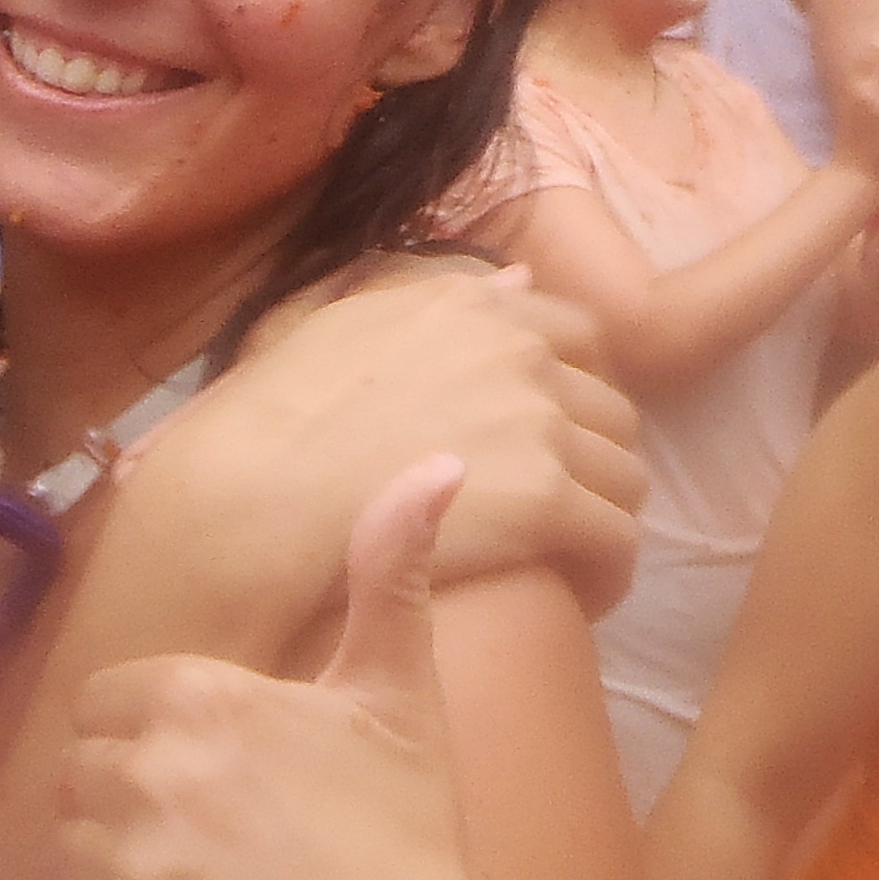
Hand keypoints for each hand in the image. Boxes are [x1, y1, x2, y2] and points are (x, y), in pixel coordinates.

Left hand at [40, 460, 553, 879]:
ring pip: (65, 854)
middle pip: (83, 775)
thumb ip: (390, 576)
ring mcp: (124, 873)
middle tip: (223, 852)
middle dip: (133, 807)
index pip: (110, 701)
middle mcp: (149, 774)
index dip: (157, 740)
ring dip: (114, 879)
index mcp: (201, 697)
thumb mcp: (402, 700)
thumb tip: (436, 462)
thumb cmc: (409, 849)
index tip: (224, 783)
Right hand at [146, 264, 643, 625]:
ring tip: (564, 563)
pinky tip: (573, 599)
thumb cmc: (271, 420)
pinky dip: (605, 572)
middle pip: (611, 412)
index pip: (578, 336)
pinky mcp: (547, 501)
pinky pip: (618, 541)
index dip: (577, 392)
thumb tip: (516, 281)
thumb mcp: (342, 325)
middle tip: (557, 513)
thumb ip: (433, 299)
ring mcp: (540, 424)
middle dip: (593, 462)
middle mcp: (520, 353)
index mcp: (473, 307)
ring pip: (625, 479)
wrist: (254, 497)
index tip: (554, 440)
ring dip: (602, 519)